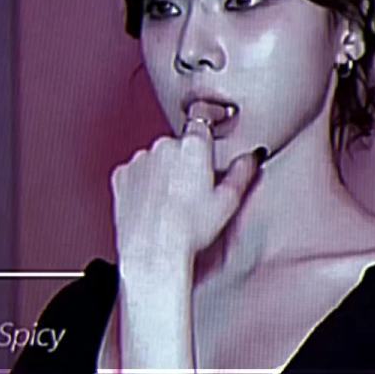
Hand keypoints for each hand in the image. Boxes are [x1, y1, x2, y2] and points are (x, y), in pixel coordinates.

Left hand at [111, 120, 261, 270]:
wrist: (152, 251)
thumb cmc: (190, 229)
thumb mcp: (228, 201)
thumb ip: (243, 171)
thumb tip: (252, 156)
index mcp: (193, 145)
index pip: (202, 121)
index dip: (206, 137)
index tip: (207, 149)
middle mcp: (164, 145)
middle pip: (179, 144)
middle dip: (185, 161)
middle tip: (193, 190)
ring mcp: (140, 159)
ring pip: (157, 158)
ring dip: (164, 171)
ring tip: (172, 202)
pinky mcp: (122, 175)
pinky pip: (137, 172)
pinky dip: (143, 183)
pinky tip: (154, 203)